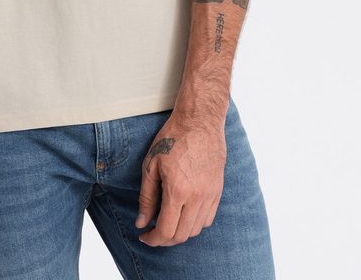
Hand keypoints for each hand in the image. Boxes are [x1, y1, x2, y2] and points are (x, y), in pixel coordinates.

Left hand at [135, 110, 226, 246]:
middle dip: (165, 239)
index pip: (166, 231)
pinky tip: (184, 213)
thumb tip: (142, 223)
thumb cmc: (172, 138)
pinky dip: (194, 223)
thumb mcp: (151, 165)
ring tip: (167, 222)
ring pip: (196, 230)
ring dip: (180, 232)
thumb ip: (146, 197)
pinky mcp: (218, 191)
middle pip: (182, 236)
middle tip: (153, 231)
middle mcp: (197, 197)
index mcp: (178, 191)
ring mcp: (210, 195)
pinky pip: (208, 219)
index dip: (153, 240)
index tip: (144, 236)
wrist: (199, 121)